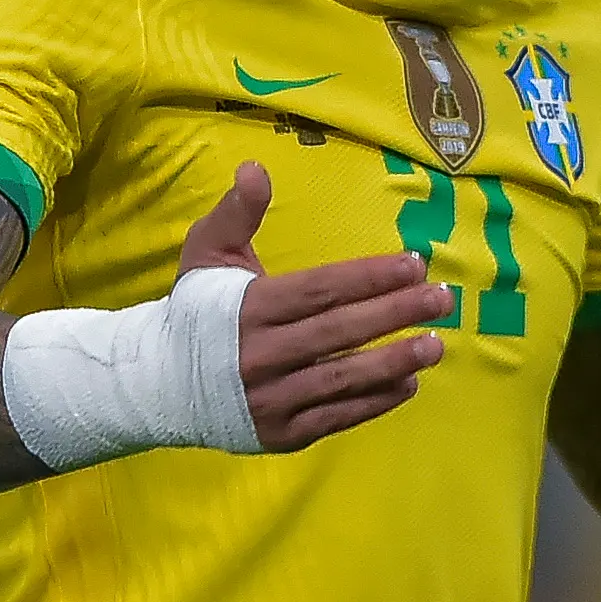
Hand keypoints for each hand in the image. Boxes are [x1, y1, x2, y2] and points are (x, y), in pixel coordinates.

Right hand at [179, 163, 452, 451]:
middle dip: (395, 314)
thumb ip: (236, 212)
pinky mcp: (280, 433)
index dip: (368, 277)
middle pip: (338, 332)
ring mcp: (271, 398)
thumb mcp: (207, 253)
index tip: (413, 265)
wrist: (158, 384)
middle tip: (442, 299)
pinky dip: (374, 402)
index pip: (319, 290)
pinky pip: (335, 417)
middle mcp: (260, 355)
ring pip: (341, 380)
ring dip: (394, 362)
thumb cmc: (196, 312)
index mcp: (248, 308)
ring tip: (436, 345)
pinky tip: (408, 382)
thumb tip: (255, 168)